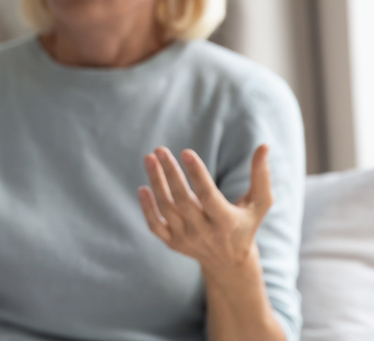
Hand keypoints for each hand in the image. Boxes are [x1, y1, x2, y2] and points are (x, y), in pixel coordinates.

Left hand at [138, 145, 272, 276]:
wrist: (229, 261)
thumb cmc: (245, 223)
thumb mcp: (259, 204)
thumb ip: (261, 176)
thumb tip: (264, 146)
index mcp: (227, 222)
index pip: (208, 196)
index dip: (197, 174)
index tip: (186, 152)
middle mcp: (205, 233)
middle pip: (183, 200)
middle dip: (170, 173)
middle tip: (160, 149)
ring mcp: (187, 239)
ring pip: (166, 209)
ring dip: (156, 183)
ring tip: (149, 158)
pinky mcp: (173, 243)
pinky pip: (155, 226)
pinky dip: (147, 208)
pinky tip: (143, 188)